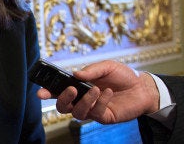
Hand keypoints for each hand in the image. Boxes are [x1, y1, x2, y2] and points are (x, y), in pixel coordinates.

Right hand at [36, 60, 159, 123]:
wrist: (143, 87)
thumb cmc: (123, 75)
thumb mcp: (107, 66)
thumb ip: (92, 70)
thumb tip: (75, 74)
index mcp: (79, 85)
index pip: (59, 90)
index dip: (48, 92)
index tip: (40, 92)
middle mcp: (83, 99)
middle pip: (63, 106)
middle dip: (63, 99)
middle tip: (71, 90)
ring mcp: (92, 109)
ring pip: (77, 113)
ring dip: (85, 101)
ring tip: (96, 89)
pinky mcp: (103, 117)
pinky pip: (96, 113)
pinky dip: (101, 102)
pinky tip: (109, 93)